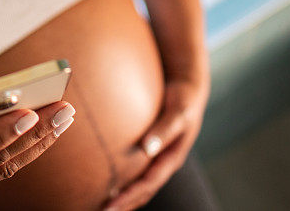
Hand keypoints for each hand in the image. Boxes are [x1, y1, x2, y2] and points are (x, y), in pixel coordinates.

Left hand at [102, 72, 209, 209]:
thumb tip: (147, 148)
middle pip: (143, 191)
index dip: (129, 197)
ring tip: (100, 204)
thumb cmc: (183, 100)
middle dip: (124, 204)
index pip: (148, 185)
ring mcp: (157, 158)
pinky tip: (106, 181)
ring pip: (139, 184)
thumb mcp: (178, 112)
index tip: (111, 206)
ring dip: (123, 196)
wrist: (188, 89)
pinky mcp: (150, 150)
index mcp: (172, 158)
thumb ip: (164, 130)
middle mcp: (164, 162)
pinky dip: (123, 179)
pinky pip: (135, 169)